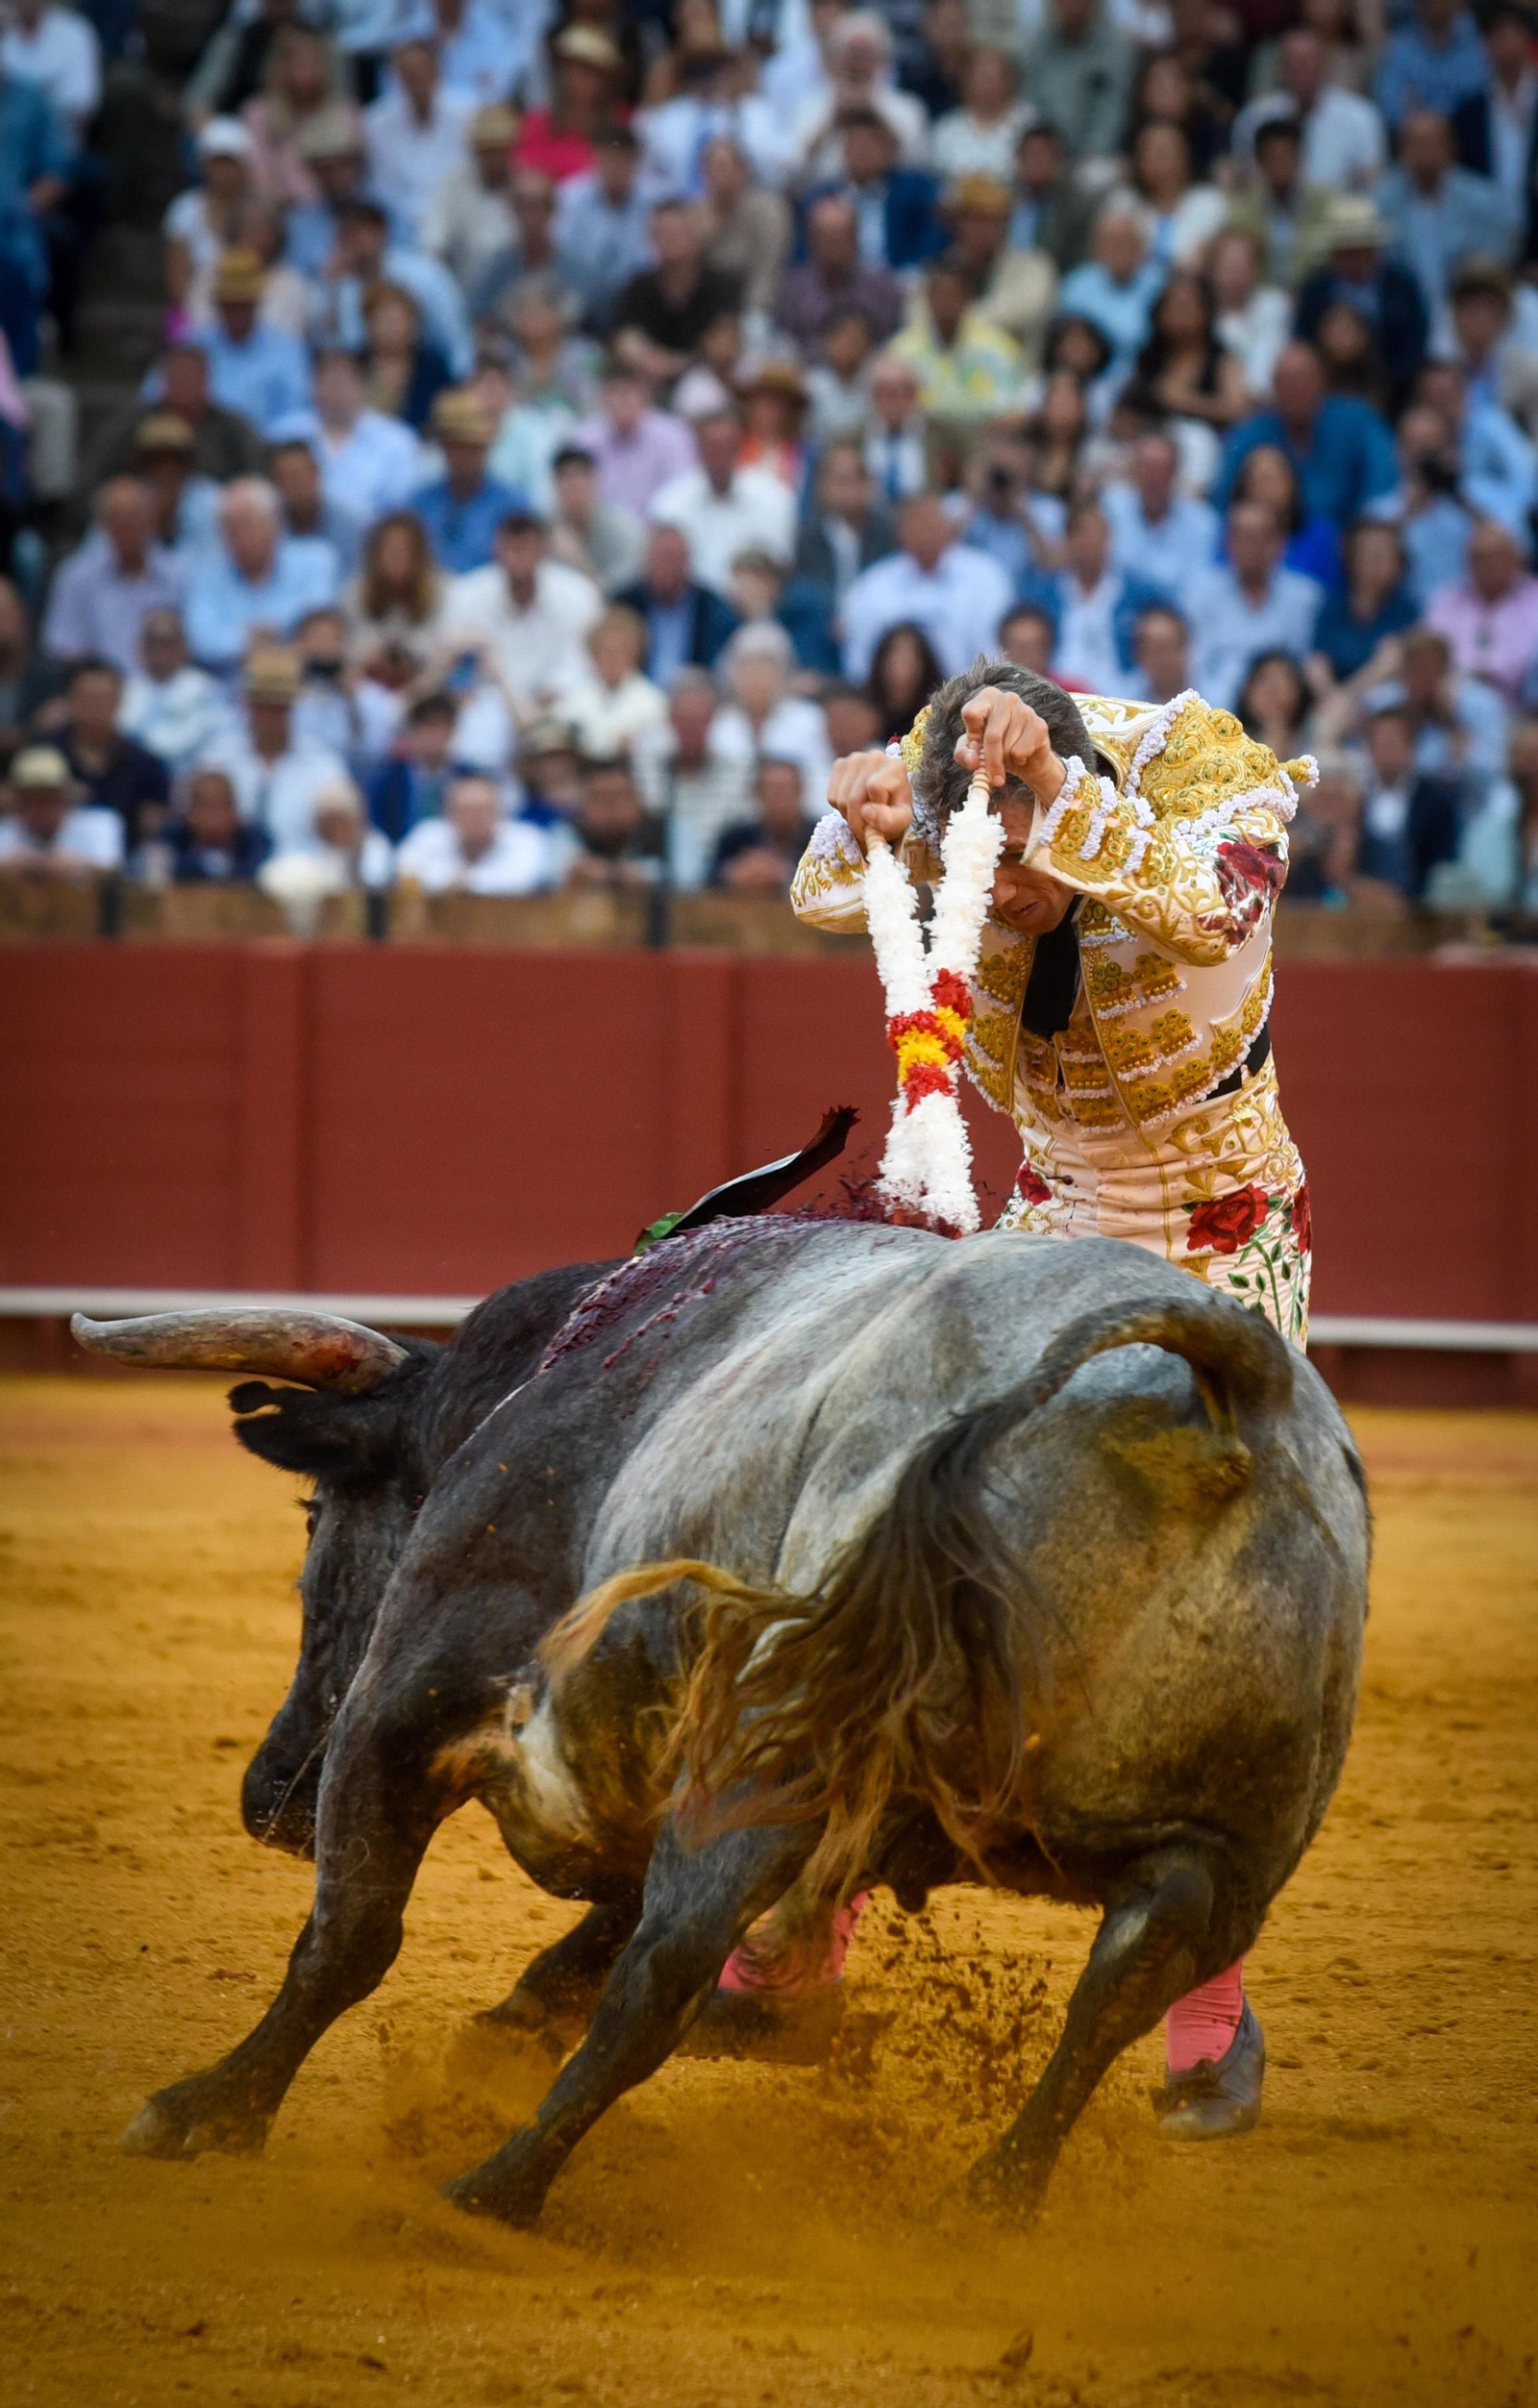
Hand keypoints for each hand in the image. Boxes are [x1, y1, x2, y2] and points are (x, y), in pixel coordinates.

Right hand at [826, 749, 912, 850]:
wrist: (884, 805)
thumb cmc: (895, 812)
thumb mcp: (901, 821)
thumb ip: (890, 820)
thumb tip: (867, 812)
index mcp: (896, 766)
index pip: (875, 787)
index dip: (873, 812)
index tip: (877, 824)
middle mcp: (876, 756)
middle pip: (854, 797)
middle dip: (857, 820)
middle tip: (865, 829)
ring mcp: (855, 758)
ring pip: (841, 798)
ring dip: (848, 815)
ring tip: (861, 817)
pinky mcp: (840, 764)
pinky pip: (831, 796)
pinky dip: (839, 808)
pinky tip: (852, 806)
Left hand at [954, 686, 1065, 804]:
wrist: (1025, 758)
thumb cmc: (993, 749)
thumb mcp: (971, 752)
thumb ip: (964, 754)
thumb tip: (972, 760)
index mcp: (987, 698)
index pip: (971, 713)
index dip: (972, 737)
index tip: (975, 751)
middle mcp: (1007, 699)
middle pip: (992, 735)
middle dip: (991, 761)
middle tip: (994, 779)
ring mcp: (1025, 710)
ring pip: (1007, 746)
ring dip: (1006, 760)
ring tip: (1009, 755)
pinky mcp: (1039, 725)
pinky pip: (1021, 751)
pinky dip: (1019, 760)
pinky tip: (1022, 754)